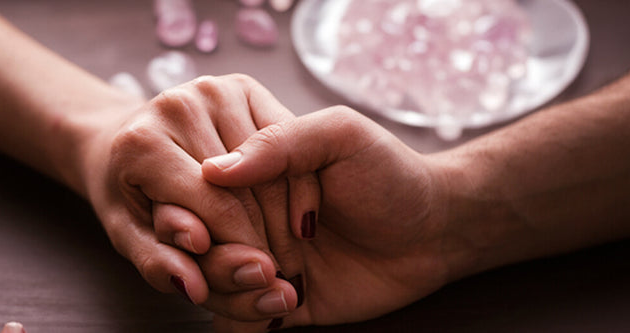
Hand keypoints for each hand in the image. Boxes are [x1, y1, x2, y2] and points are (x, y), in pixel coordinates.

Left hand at [74, 74, 317, 317]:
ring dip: (284, 214)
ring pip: (272, 165)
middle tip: (277, 274)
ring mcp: (214, 89)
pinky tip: (290, 216)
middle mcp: (179, 105)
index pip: (214, 208)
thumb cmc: (127, 195)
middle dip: (265, 238)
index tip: (262, 282)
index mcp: (143, 143)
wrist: (124, 141)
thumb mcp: (131, 237)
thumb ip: (159, 265)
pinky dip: (294, 182)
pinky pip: (286, 140)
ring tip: (282, 248)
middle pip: (246, 187)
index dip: (246, 252)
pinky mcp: (242, 84)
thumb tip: (194, 289)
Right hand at [202, 107, 487, 330]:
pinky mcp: (275, 299)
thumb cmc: (392, 174)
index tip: (206, 225)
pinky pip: (236, 313)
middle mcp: (248, 213)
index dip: (193, 207)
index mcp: (254, 169)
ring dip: (231, 286)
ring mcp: (258, 256)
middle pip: (192, 237)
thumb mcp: (340, 136)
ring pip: (206, 279)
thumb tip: (214, 169)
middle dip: (214, 253)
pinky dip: (249, 312)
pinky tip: (288, 300)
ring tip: (279, 280)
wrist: (437, 233)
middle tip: (262, 260)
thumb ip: (279, 141)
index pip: (196, 187)